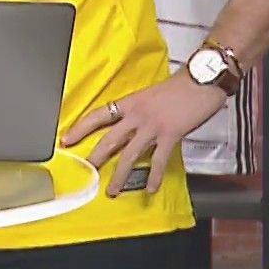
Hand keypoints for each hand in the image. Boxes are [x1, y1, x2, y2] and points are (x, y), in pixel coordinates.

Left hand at [62, 73, 228, 196]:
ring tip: (112, 189)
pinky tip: (150, 188)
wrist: (201, 78)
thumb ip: (139, 110)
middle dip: (95, 157)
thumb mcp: (150, 94)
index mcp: (130, 102)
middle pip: (109, 139)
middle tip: (86, 171)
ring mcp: (152, 126)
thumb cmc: (180, 85)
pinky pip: (158, 160)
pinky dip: (153, 176)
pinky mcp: (170, 135)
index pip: (97, 116)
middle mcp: (136, 115)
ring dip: (119, 175)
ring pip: (128, 154)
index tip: (67, 139)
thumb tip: (131, 125)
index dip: (80, 128)